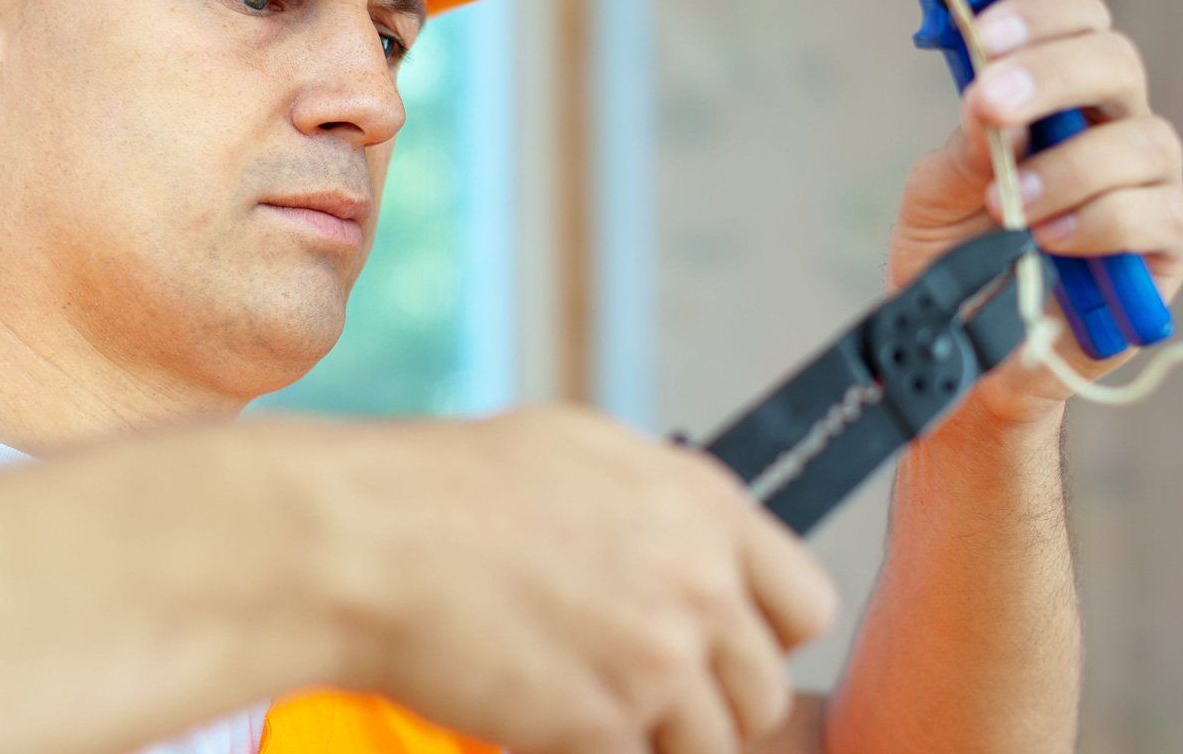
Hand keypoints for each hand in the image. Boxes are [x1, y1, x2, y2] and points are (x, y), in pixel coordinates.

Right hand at [324, 405, 837, 753]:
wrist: (375, 542)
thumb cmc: (458, 487)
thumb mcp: (589, 457)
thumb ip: (667, 512)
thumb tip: (700, 550)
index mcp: (706, 508)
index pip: (807, 605)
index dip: (763, 636)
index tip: (720, 646)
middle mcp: (700, 584)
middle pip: (764, 694)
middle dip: (709, 703)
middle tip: (638, 689)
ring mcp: (659, 662)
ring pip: (712, 748)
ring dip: (656, 740)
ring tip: (589, 706)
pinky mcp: (606, 727)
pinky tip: (542, 720)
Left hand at [885, 0, 1182, 427]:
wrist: (969, 346)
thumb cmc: (959, 254)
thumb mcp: (936, 193)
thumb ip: (964, 146)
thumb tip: (989, 102)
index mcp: (1060, 96)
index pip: (1076, 24)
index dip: (1038, 17)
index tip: (983, 36)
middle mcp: (1112, 125)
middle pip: (1117, 63)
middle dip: (1051, 75)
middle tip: (989, 102)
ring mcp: (1148, 182)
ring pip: (1143, 141)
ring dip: (1066, 166)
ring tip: (1006, 204)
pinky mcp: (1166, 245)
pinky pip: (1155, 213)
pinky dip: (1098, 221)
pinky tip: (1049, 239)